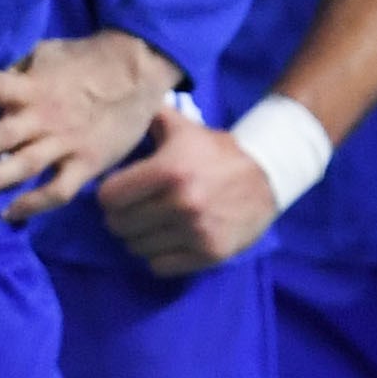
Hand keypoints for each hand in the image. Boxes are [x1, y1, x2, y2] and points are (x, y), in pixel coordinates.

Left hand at [0, 29, 178, 219]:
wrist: (138, 69)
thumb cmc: (86, 59)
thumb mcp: (46, 54)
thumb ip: (17, 71)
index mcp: (31, 86)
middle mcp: (43, 116)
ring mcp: (65, 142)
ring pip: (22, 167)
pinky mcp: (86, 164)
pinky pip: (56, 191)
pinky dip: (31, 204)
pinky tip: (6, 214)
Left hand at [97, 116, 279, 276]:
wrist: (268, 177)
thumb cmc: (216, 152)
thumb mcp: (183, 127)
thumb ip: (149, 117)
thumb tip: (118, 110)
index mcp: (169, 170)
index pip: (109, 197)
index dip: (109, 194)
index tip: (119, 192)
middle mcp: (181, 203)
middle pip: (118, 225)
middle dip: (120, 217)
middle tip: (132, 211)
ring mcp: (196, 232)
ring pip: (136, 248)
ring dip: (139, 238)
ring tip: (151, 225)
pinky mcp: (209, 254)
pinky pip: (160, 266)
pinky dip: (158, 256)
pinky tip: (168, 240)